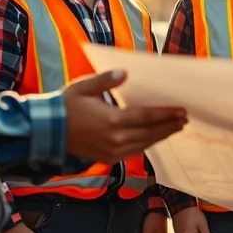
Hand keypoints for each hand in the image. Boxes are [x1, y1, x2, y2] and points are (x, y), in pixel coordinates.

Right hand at [63, 70, 187, 162]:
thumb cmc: (66, 105)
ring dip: (161, 136)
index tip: (182, 111)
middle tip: (185, 119)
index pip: (147, 117)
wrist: (48, 131)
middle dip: (169, 126)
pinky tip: (154, 139)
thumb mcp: (84, 87)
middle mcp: (116, 139)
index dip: (167, 114)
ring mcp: (112, 151)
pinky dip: (147, 145)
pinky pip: (134, 152)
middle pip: (150, 133)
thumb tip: (125, 73)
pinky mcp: (108, 159)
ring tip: (175, 128)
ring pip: (144, 144)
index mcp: (113, 120)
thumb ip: (106, 80)